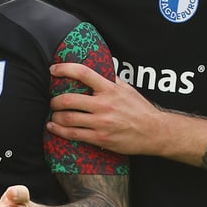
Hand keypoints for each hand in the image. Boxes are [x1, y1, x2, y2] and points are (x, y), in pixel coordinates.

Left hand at [48, 62, 165, 155]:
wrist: (153, 132)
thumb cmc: (140, 109)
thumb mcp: (127, 88)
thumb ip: (111, 79)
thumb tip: (97, 69)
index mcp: (110, 89)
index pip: (83, 73)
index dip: (65, 69)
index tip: (53, 70)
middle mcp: (104, 104)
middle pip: (69, 99)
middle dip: (55, 101)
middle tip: (53, 101)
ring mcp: (101, 122)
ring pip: (68, 118)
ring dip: (55, 116)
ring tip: (53, 115)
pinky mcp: (100, 138)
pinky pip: (74, 134)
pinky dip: (59, 130)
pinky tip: (53, 127)